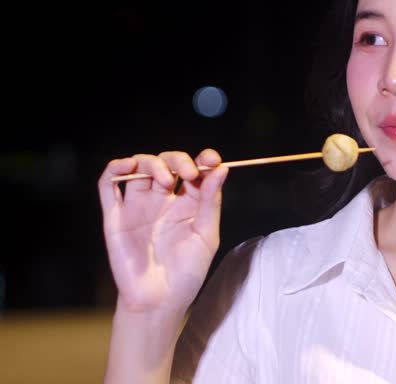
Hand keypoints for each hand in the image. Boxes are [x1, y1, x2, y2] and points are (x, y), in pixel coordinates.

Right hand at [98, 149, 228, 315]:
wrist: (159, 300)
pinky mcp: (115, 216)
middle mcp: (162, 200)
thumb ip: (210, 201)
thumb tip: (222, 169)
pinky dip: (115, 168)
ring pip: (139, 168)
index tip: (212, 160)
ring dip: (151, 163)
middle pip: (166, 163)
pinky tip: (128, 166)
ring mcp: (137, 206)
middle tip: (189, 174)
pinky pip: (108, 185)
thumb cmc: (186, 272)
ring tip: (166, 181)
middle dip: (178, 160)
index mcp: (187, 203)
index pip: (193, 169)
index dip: (202, 159)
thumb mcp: (206, 235)